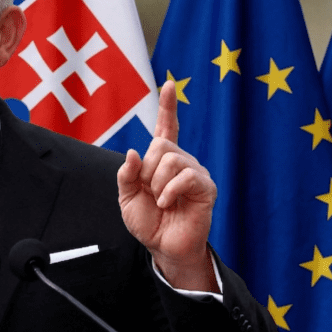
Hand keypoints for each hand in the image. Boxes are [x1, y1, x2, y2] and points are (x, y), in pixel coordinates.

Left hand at [117, 80, 217, 291]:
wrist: (162, 247)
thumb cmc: (147, 221)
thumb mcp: (126, 197)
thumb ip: (125, 175)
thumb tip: (134, 152)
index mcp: (161, 160)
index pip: (165, 127)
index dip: (167, 106)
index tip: (170, 84)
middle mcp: (181, 161)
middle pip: (160, 145)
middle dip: (147, 170)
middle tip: (150, 191)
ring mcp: (195, 172)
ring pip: (171, 159)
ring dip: (157, 183)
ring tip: (161, 201)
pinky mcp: (206, 187)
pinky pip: (186, 176)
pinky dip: (169, 191)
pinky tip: (167, 203)